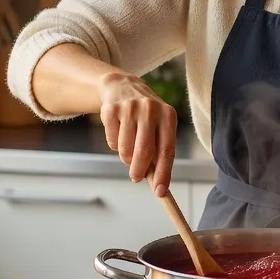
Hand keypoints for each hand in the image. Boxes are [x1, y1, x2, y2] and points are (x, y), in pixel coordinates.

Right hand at [98, 72, 177, 195]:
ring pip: (125, 150)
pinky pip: (112, 142)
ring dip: (126, 157)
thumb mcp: (159, 126)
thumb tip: (159, 184)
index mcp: (168, 115)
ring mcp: (130, 108)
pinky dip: (115, 145)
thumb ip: (159, 152)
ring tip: (129, 146)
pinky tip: (119, 132)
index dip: (164, 173)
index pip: (167, 150)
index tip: (160, 192)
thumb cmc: (145, 115)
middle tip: (135, 178)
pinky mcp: (111, 110)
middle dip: (139, 171)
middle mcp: (150, 109)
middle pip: (144, 152)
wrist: (121, 87)